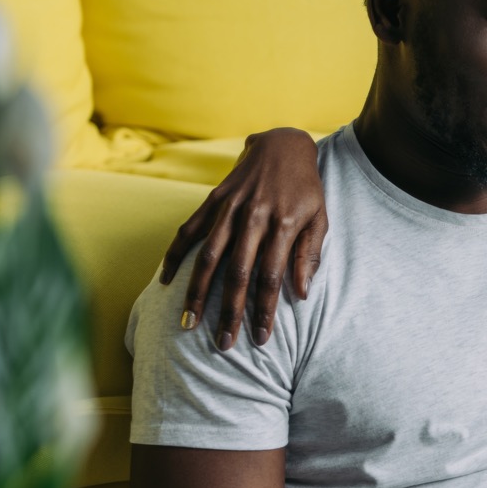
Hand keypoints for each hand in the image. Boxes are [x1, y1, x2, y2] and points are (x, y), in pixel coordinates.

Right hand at [160, 128, 326, 350]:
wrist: (284, 144)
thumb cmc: (306, 189)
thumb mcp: (319, 219)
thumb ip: (309, 256)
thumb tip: (301, 295)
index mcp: (284, 224)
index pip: (271, 277)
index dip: (265, 310)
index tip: (261, 338)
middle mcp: (254, 217)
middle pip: (237, 273)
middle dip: (229, 312)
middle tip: (223, 343)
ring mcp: (230, 207)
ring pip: (209, 257)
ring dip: (197, 292)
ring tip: (188, 322)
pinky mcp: (213, 199)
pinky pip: (189, 230)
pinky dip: (176, 255)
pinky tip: (167, 280)